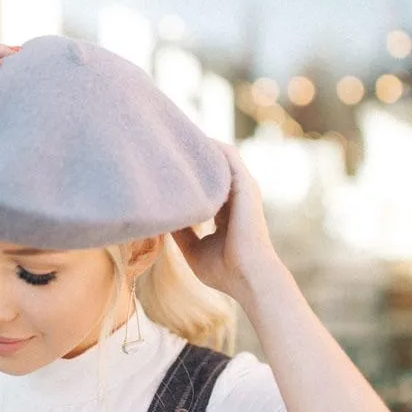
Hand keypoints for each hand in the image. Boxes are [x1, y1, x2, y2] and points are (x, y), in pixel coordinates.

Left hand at [170, 139, 280, 301]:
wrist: (249, 276)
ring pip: (220, 156)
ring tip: (173, 134)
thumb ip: (181, 233)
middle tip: (164, 143)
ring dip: (199, 145)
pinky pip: (228, 155)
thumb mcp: (194, 250)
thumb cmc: (225, 271)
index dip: (188, 176)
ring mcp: (243, 189)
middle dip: (192, 155)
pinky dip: (210, 146)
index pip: (207, 186)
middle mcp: (237, 197)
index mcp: (227, 213)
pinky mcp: (245, 184)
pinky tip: (189, 140)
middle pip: (213, 167)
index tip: (165, 167)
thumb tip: (161, 220)